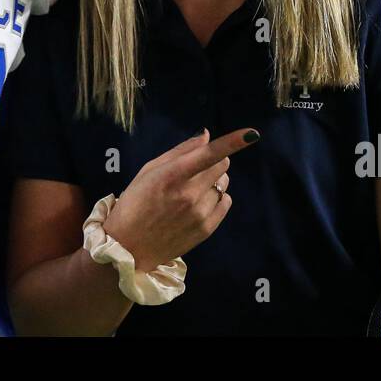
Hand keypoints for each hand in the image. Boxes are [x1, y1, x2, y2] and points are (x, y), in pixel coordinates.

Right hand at [102, 128, 258, 270]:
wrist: (129, 248)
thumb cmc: (134, 203)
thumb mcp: (149, 171)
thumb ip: (180, 152)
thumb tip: (206, 136)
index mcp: (172, 176)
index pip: (208, 154)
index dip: (232, 142)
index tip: (251, 133)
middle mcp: (190, 194)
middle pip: (222, 165)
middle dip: (212, 161)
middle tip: (194, 170)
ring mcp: (200, 213)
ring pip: (224, 183)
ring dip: (214, 180)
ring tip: (192, 190)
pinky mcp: (206, 229)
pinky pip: (226, 202)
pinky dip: (218, 197)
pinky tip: (199, 203)